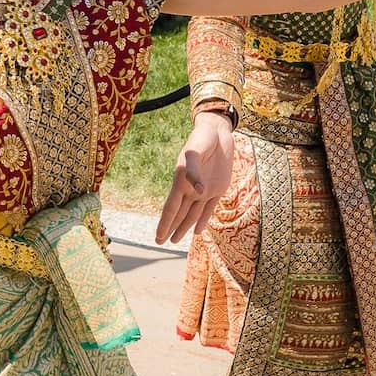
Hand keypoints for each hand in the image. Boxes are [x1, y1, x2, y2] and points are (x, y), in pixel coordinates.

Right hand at [158, 111, 237, 242]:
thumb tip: (199, 193)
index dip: (164, 224)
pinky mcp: (218, 188)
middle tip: (161, 243)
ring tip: (175, 240)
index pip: (171, 208)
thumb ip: (194, 172)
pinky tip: (197, 231)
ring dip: (184, 227)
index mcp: (181, 182)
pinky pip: (209, 209)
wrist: (217, 132)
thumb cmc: (201, 139)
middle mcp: (191, 189)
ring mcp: (205, 190)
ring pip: (192, 214)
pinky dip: (203, 220)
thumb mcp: (195, 152)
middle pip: (179, 214)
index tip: (157, 238)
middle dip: (170, 229)